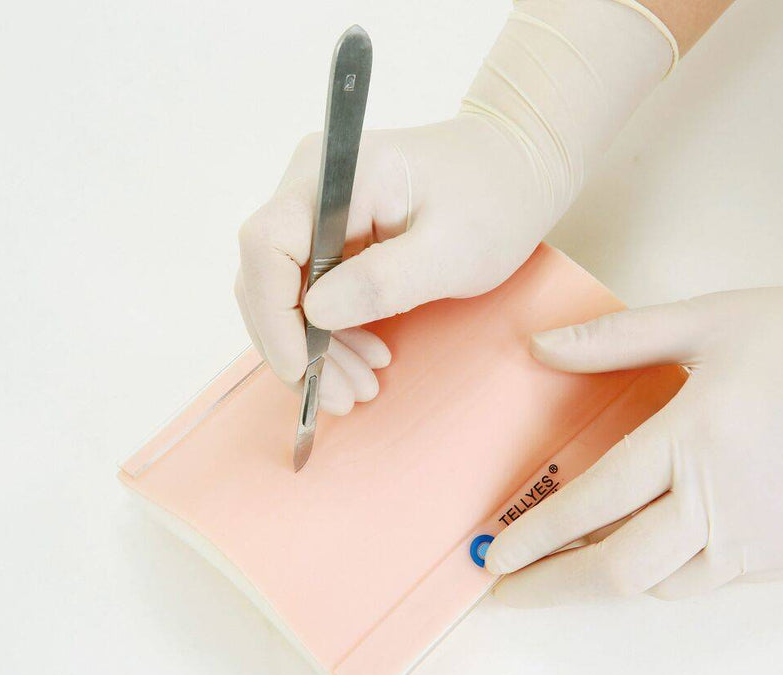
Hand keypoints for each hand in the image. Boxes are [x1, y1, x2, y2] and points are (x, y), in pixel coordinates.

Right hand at [234, 0, 674, 414]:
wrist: (515, 169)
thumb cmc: (495, 200)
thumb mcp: (452, 251)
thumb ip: (383, 280)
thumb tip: (315, 313)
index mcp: (336, 173)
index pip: (267, 244)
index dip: (273, 314)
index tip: (302, 369)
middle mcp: (310, 184)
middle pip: (267, 274)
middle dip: (295, 344)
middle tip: (340, 396)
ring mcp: (317, 209)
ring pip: (285, 291)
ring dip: (313, 348)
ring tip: (357, 389)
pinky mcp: (331, 233)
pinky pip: (311, 291)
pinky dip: (331, 333)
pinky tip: (365, 358)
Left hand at [487, 286, 782, 603]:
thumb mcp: (709, 320)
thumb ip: (615, 340)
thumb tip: (542, 348)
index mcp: (693, 438)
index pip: (592, 502)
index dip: (536, 534)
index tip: (495, 552)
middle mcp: (722, 502)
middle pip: (618, 568)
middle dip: (552, 585)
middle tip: (508, 588)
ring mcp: (761, 539)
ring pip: (664, 585)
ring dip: (608, 581)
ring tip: (568, 568)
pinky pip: (711, 580)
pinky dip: (667, 572)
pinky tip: (649, 550)